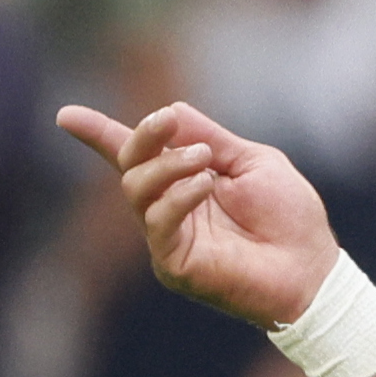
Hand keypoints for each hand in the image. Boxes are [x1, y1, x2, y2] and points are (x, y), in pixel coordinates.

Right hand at [53, 100, 341, 329]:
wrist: (310, 269)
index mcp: (184, 181)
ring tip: (205, 162)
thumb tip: (171, 108)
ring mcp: (168, 238)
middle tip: (171, 122)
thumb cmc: (289, 218)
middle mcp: (169, 209)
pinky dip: (178, 195)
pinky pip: (158, 221)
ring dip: (168, 164)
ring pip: (137, 189)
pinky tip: (206, 186)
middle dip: (145, 136)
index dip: (98, 134)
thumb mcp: (252, 161)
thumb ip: (210, 137)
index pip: (132, 155)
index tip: (65, 116)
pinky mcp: (174, 264)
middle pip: (130, 166)